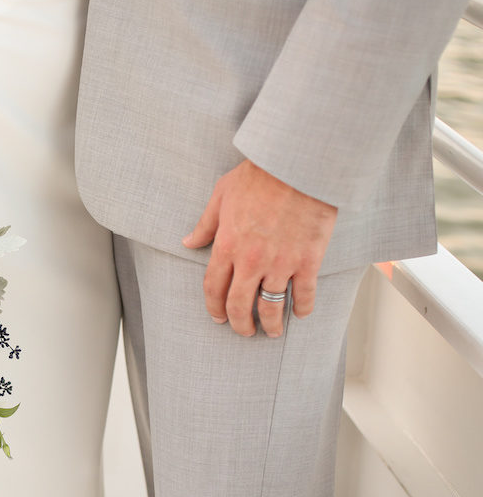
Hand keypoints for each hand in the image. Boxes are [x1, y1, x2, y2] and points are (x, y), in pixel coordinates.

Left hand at [182, 159, 337, 337]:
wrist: (298, 165)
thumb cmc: (259, 175)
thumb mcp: (221, 195)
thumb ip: (205, 225)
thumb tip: (188, 242)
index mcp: (227, 245)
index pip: (214, 287)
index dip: (214, 307)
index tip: (218, 317)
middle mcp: (251, 260)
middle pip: (239, 304)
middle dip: (239, 323)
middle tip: (244, 331)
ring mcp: (280, 262)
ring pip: (271, 306)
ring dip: (270, 324)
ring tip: (271, 331)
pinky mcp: (308, 260)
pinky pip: (304, 293)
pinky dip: (303, 307)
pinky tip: (301, 314)